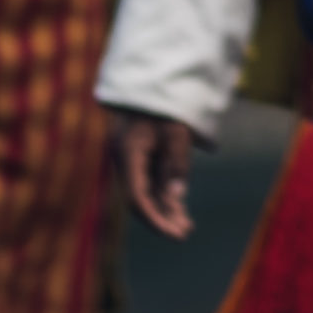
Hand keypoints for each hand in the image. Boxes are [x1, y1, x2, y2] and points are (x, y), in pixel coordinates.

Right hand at [113, 112, 195, 238]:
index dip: (155, 219)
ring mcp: (131, 158)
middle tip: (185, 234)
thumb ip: (176, 163)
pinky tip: (179, 209)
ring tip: (187, 226)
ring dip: (165, 208)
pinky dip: (164, 193)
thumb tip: (177, 197)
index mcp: (128, 153)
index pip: (137, 197)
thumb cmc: (163, 102)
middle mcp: (125, 159)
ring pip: (147, 190)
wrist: (150, 77)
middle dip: (162, 218)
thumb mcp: (176, 130)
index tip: (175, 234)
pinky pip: (150, 179)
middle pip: (141, 198)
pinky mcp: (140, 154)